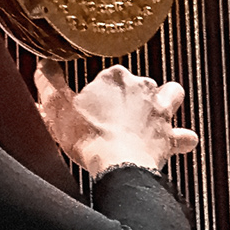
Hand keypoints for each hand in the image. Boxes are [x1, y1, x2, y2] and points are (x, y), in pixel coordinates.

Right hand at [32, 61, 196, 174]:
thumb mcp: (57, 106)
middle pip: (140, 83)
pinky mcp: (170, 137)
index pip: (109, 75)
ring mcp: (160, 112)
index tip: (91, 103)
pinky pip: (185, 136)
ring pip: (171, 94)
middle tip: (115, 113)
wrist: (116, 164)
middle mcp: (143, 88)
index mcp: (115, 78)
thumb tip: (44, 65)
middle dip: (131, 94)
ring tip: (155, 112)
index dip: (100, 89)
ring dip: (166, 100)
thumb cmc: (87, 135)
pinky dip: (183, 138)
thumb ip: (49, 82)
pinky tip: (179, 141)